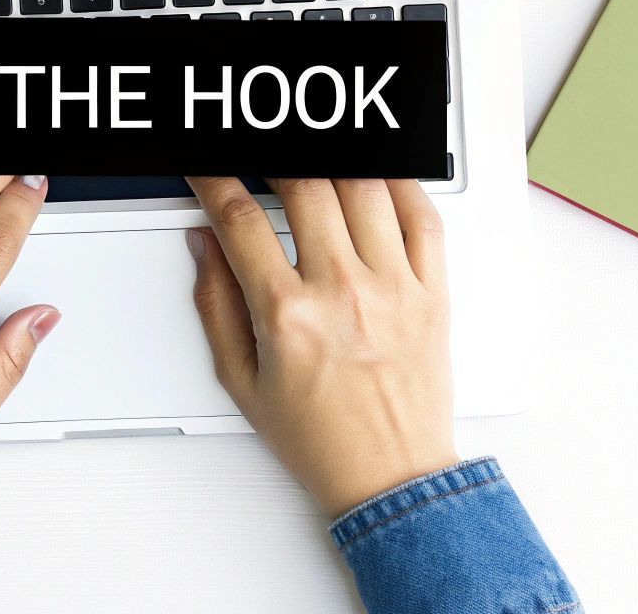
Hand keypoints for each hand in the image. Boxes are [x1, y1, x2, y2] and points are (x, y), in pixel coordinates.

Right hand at [186, 177, 457, 516]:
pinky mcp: (432, 292)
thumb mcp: (241, 380)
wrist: (389, 475)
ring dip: (333, 165)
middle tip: (264, 164)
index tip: (209, 172)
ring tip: (315, 168)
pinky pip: (423, 217)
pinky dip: (401, 183)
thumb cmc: (321, 438)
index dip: (215, 182)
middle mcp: (343, 292)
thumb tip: (206, 246)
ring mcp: (393, 288)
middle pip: (305, 187)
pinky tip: (377, 178)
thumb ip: (216, 304)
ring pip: (365, 188)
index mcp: (288, 315)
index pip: (240, 220)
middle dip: (275, 163)